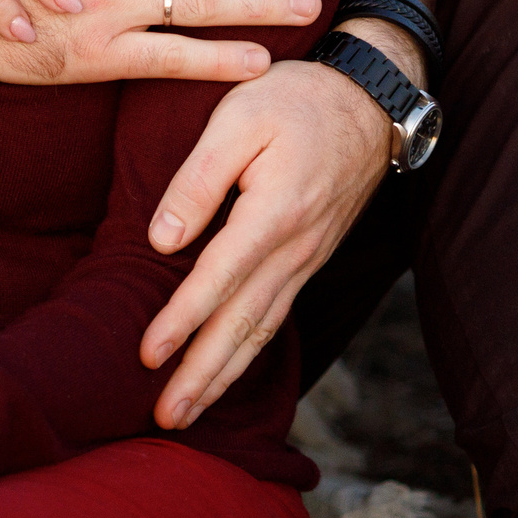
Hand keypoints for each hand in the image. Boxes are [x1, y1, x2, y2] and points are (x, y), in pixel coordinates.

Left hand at [137, 56, 391, 428]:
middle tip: (165, 417)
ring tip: (187, 413)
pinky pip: (278, 315)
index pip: (219, 279)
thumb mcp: (240, 116)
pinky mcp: (310, 258)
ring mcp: (308, 258)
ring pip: (263, 330)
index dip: (182, 320)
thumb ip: (199, 177)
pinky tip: (228, 371)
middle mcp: (296, 248)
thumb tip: (162, 239)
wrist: (370, 102)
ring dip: (224, 376)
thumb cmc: (296, 99)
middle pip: (243, 324)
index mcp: (274, 211)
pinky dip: (251, 352)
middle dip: (203, 375)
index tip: (148, 356)